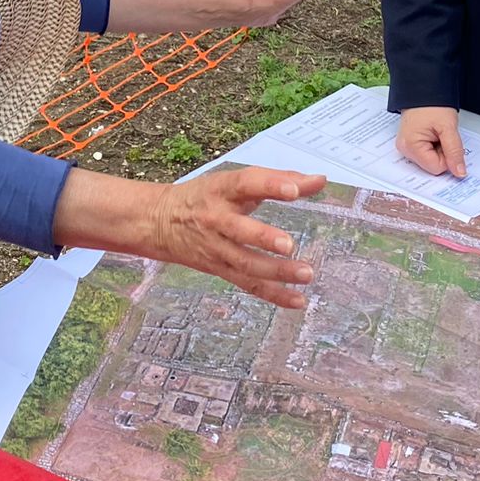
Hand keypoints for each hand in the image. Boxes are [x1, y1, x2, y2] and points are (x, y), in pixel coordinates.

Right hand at [145, 167, 327, 307]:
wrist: (160, 221)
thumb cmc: (207, 196)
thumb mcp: (235, 181)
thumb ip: (278, 179)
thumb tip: (319, 180)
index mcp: (222, 189)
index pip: (246, 184)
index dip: (270, 185)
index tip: (294, 190)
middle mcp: (217, 219)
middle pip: (239, 230)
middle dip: (264, 238)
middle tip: (289, 245)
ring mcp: (217, 247)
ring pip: (245, 262)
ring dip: (276, 271)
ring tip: (306, 274)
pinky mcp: (219, 269)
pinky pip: (247, 284)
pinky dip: (273, 294)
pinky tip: (297, 300)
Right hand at [395, 106, 465, 177]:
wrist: (424, 88)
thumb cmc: (432, 104)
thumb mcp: (448, 127)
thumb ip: (454, 151)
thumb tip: (459, 172)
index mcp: (410, 146)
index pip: (436, 167)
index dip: (448, 156)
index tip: (447, 139)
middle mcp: (405, 149)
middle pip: (432, 165)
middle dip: (442, 152)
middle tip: (441, 134)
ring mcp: (406, 146)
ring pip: (431, 160)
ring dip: (438, 148)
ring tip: (436, 131)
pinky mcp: (410, 143)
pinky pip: (426, 153)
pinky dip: (434, 146)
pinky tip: (432, 133)